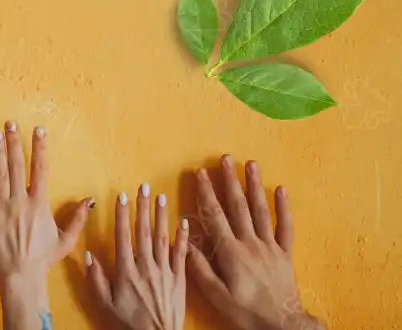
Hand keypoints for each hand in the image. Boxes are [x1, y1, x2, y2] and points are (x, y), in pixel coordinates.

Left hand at [0, 122, 92, 329]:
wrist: (20, 275)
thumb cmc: (43, 259)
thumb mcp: (66, 240)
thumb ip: (78, 218)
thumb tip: (90, 200)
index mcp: (39, 204)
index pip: (40, 169)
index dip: (39, 148)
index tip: (38, 130)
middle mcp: (20, 201)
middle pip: (16, 165)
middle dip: (14, 142)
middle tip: (10, 123)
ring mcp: (2, 208)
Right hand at [85, 185, 187, 329]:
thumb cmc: (129, 321)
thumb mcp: (106, 303)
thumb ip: (96, 278)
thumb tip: (87, 255)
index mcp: (126, 271)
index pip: (123, 236)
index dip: (122, 215)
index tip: (121, 196)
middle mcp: (146, 267)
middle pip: (143, 232)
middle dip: (142, 207)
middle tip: (143, 186)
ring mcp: (165, 271)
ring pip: (162, 238)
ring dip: (162, 216)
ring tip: (161, 196)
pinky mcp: (180, 278)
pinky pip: (181, 254)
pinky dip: (183, 237)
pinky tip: (184, 220)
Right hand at [186, 155, 324, 329]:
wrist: (281, 324)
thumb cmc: (245, 312)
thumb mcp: (216, 295)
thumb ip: (200, 267)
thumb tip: (185, 241)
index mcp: (230, 252)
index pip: (215, 216)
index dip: (206, 193)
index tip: (200, 174)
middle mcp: (250, 243)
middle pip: (238, 206)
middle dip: (229, 181)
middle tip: (224, 158)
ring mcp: (270, 246)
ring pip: (261, 210)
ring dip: (254, 185)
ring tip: (250, 164)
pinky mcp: (284, 253)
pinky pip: (285, 226)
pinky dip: (284, 207)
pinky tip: (281, 189)